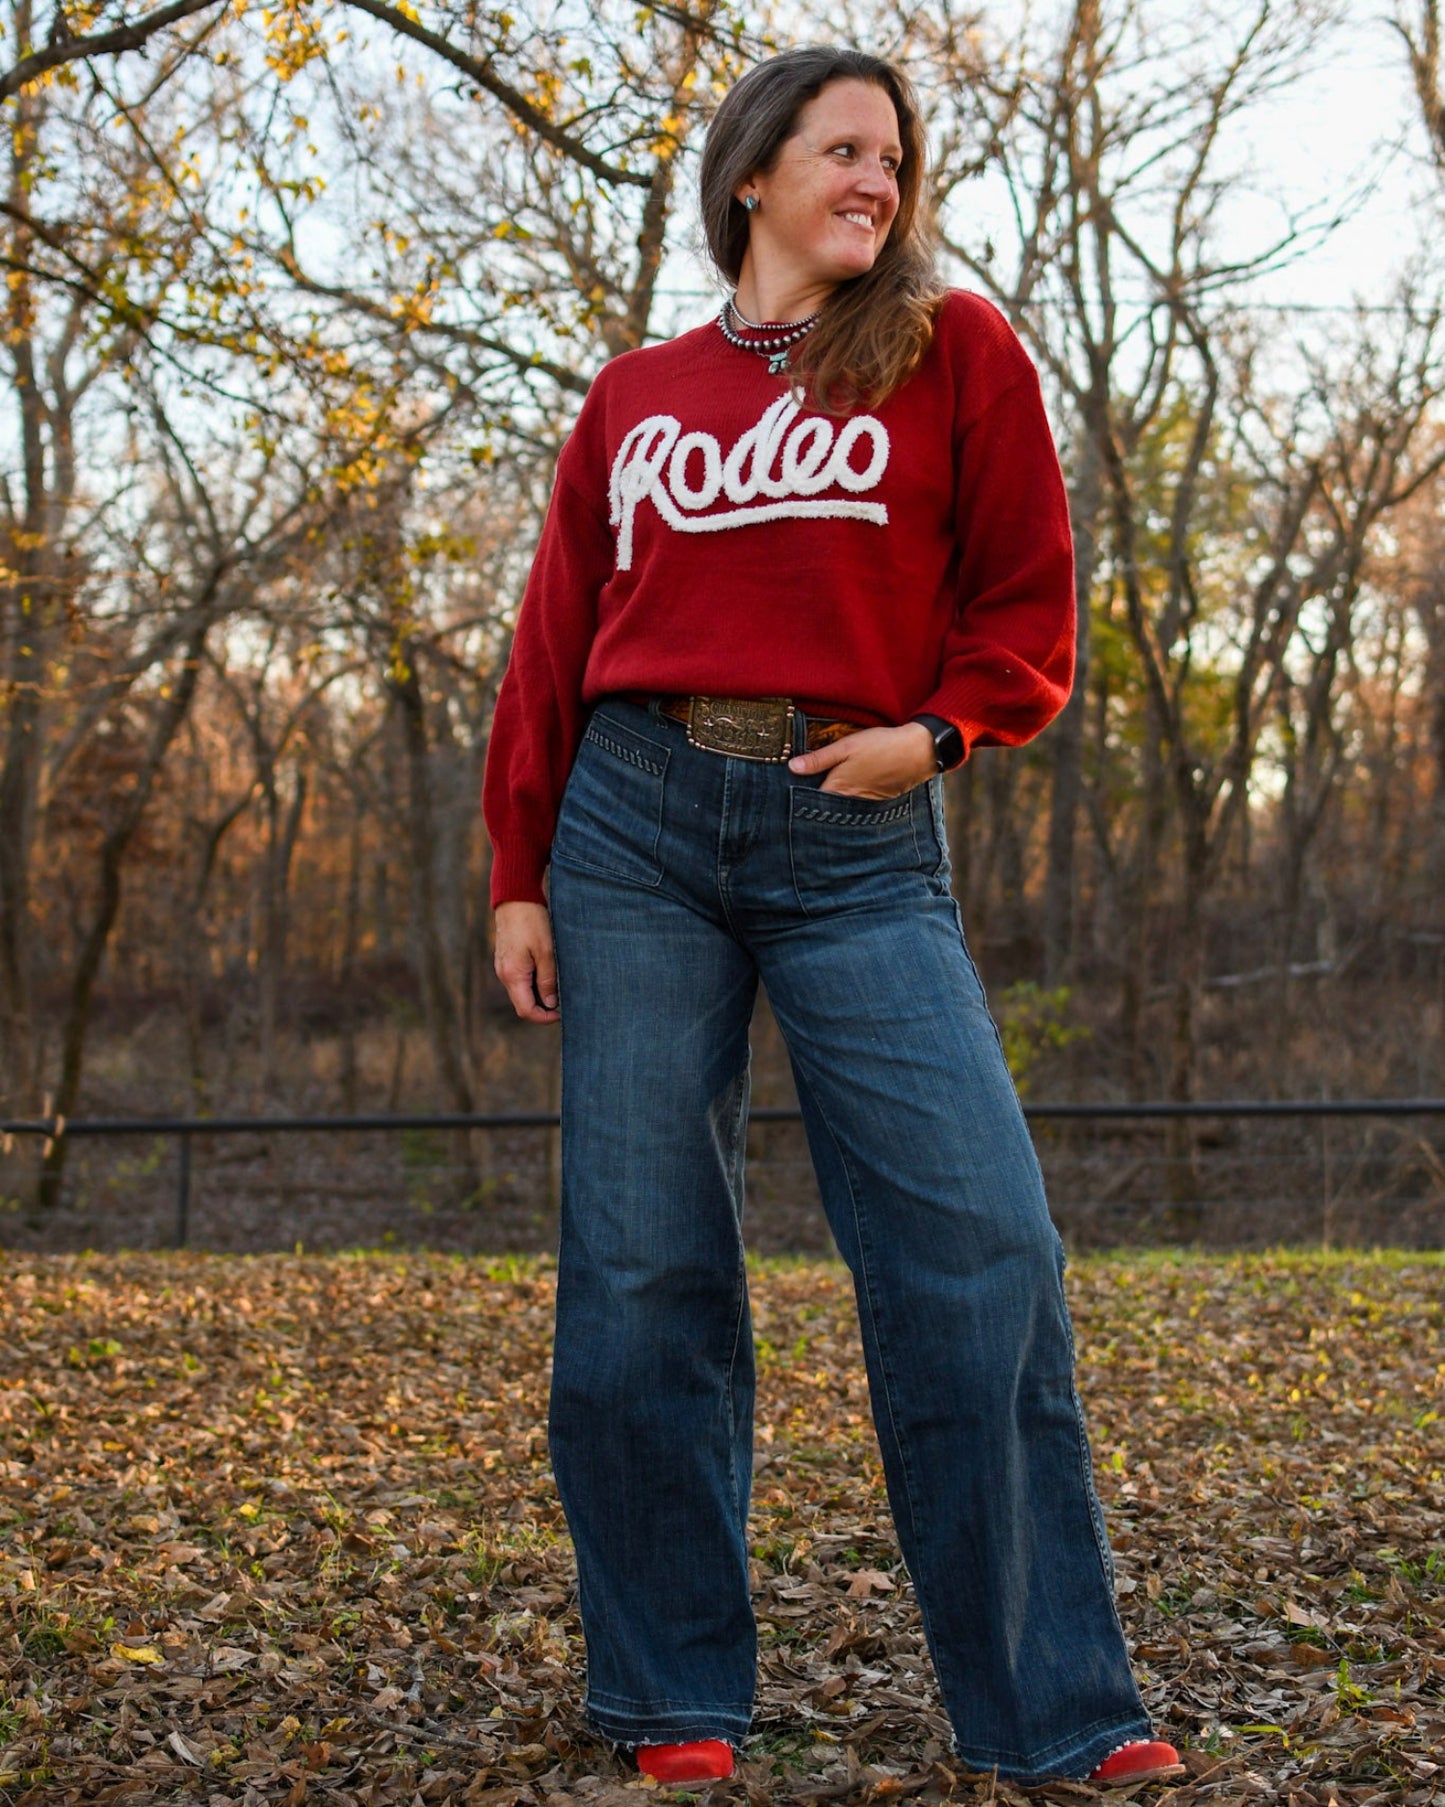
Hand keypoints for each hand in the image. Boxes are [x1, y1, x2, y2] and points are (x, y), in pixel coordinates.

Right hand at [494, 901, 559, 1022]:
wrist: (515, 897)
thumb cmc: (532, 922)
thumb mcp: (546, 952)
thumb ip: (548, 980)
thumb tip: (551, 1004)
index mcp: (513, 975)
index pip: (525, 1010)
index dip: (543, 1018)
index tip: (561, 1013)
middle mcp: (504, 975)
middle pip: (522, 1004)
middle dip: (542, 1008)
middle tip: (564, 1001)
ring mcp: (503, 967)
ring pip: (521, 992)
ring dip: (538, 995)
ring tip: (558, 986)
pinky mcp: (506, 959)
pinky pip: (519, 980)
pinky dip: (533, 983)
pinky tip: (547, 974)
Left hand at [788, 722, 937, 798]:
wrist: (918, 752)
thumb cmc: (881, 746)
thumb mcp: (846, 746)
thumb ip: (819, 759)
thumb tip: (792, 768)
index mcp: (839, 789)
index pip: (812, 800)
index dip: (801, 796)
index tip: (790, 791)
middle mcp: (851, 801)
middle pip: (827, 806)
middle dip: (817, 801)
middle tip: (804, 793)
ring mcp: (866, 803)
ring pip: (842, 805)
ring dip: (834, 801)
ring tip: (825, 791)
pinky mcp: (878, 800)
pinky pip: (858, 804)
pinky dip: (851, 799)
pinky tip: (850, 789)